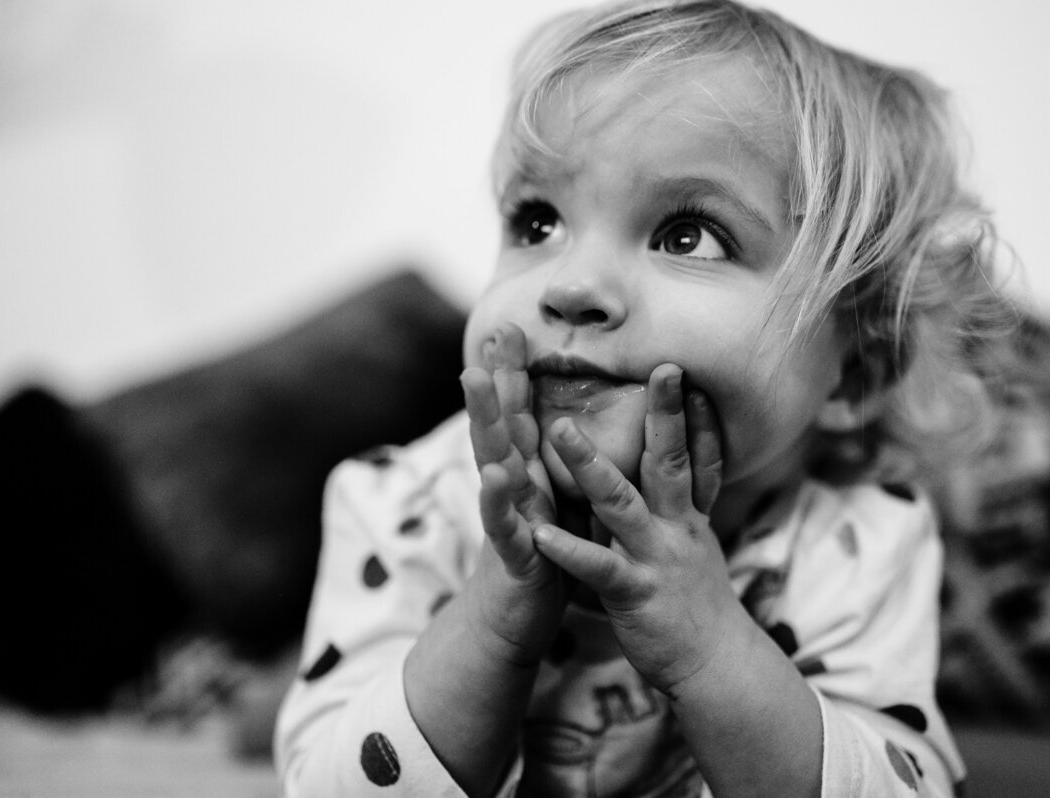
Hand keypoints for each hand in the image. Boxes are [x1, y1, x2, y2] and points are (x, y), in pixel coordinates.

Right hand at [460, 323, 568, 665]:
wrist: (511, 624)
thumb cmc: (542, 561)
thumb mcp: (554, 508)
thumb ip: (557, 468)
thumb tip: (576, 424)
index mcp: (529, 476)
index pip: (520, 415)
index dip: (516, 373)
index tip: (515, 325)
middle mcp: (512, 489)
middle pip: (501, 425)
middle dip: (496, 377)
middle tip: (494, 331)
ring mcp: (506, 518)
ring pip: (493, 460)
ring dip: (482, 418)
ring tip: (473, 379)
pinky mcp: (511, 554)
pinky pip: (503, 524)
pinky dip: (497, 499)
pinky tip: (495, 474)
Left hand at [532, 363, 731, 695]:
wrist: (715, 667)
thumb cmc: (697, 605)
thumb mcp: (698, 547)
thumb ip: (685, 508)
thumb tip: (685, 474)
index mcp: (688, 517)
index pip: (697, 456)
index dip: (694, 414)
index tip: (686, 372)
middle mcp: (677, 529)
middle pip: (670, 462)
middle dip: (664, 414)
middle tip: (663, 367)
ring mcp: (656, 558)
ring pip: (622, 503)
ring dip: (590, 465)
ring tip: (558, 429)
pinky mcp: (635, 593)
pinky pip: (598, 568)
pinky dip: (570, 549)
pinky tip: (540, 534)